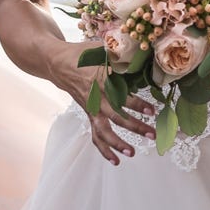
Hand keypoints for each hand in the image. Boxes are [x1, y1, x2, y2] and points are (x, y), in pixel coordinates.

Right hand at [48, 42, 154, 165]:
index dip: (136, 104)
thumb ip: (121, 55)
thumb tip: (144, 54)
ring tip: (133, 153)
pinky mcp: (89, 115)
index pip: (120, 95)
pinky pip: (95, 136)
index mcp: (100, 80)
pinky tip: (116, 160)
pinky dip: (105, 149)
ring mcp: (91, 109)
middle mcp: (95, 98)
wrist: (57, 63)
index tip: (151, 110)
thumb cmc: (83, 54)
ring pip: (103, 131)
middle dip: (135, 127)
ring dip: (118, 143)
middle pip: (115, 116)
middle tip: (152, 134)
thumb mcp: (101, 49)